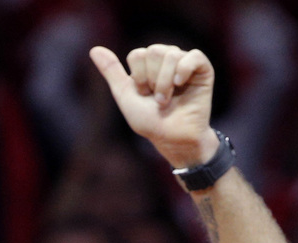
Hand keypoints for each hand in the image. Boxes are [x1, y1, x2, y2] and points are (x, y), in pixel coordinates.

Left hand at [89, 44, 218, 168]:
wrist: (173, 138)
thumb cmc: (150, 121)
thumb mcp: (125, 96)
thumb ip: (112, 72)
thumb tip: (94, 49)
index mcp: (148, 64)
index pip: (137, 55)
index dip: (137, 78)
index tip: (143, 95)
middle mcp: (166, 60)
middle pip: (153, 52)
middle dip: (151, 80)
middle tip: (157, 100)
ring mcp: (185, 64)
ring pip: (170, 54)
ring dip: (164, 82)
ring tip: (166, 101)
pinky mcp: (203, 70)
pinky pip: (193, 56)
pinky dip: (184, 69)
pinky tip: (180, 83)